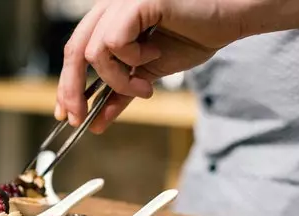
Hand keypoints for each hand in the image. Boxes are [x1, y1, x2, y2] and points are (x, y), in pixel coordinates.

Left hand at [55, 0, 249, 132]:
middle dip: (72, 91)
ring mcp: (120, 2)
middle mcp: (110, 7)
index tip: (66, 114)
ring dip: (118, 79)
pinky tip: (153, 56)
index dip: (66, 85)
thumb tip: (97, 120)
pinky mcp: (135, 2)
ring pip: (93, 52)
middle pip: (74, 52)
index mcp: (110, 20)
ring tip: (143, 84)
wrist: (231, 15)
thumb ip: (121, 93)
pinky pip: (113, 42)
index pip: (75, 53)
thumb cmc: (195, 34)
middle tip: (81, 118)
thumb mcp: (148, 73)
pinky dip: (131, 59)